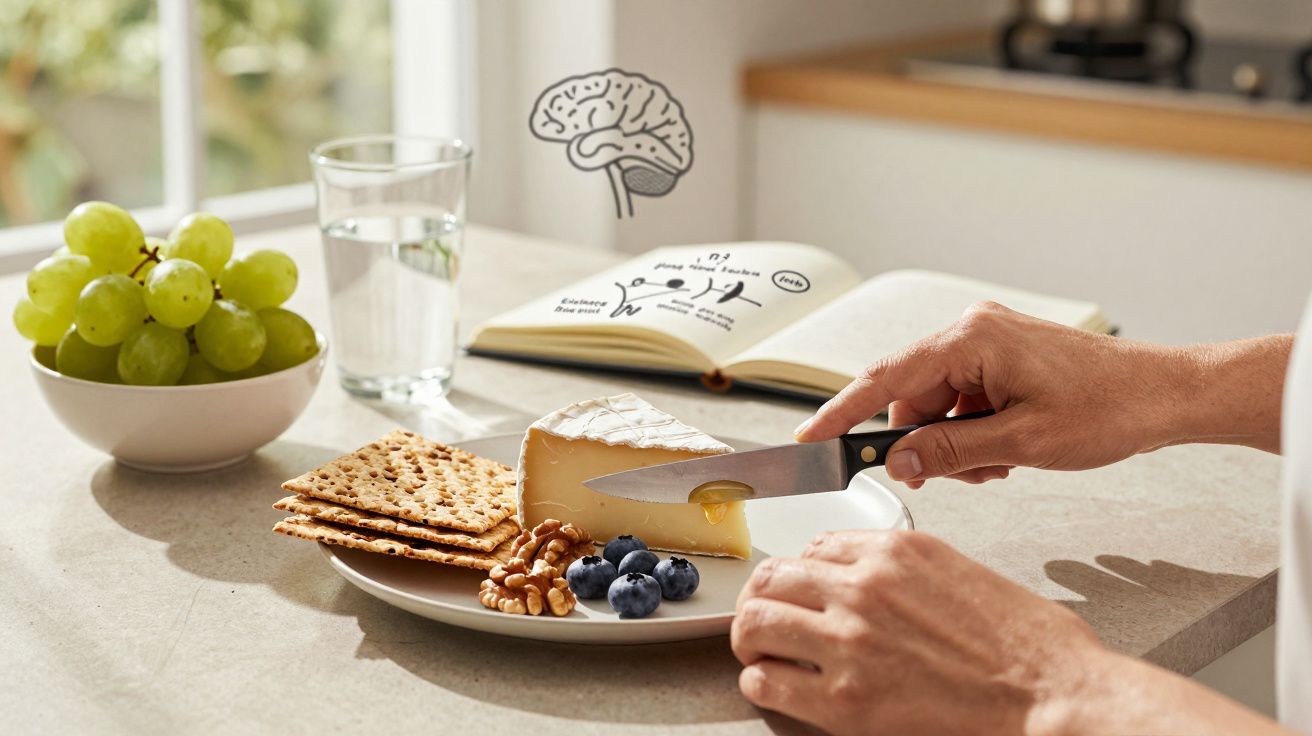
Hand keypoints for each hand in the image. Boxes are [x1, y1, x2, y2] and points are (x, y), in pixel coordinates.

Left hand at [732, 529, 1292, 735]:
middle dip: (761, 599)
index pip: (814, 546)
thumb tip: (858, 576)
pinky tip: (776, 687)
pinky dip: (762, 683)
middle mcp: (863, 587)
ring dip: (751, 638)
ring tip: (760, 653)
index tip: (801, 590)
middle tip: (763, 618)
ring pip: (755, 622)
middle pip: (771, 577)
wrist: (1054, 695)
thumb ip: (901, 569)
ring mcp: (849, 642)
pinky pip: (768, 683)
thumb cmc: (1027, 644)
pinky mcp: (846, 699)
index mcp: (893, 551)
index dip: (803, 572)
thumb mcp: (960, 571)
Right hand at [794, 301, 1287, 486]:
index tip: (811, 437)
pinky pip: (964, 398)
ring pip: (938, 402)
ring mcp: (990, 341)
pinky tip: (1005, 451)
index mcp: (971, 338)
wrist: (1166, 395)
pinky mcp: (1004, 356)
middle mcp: (974, 330)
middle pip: (912, 395)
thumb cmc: (1109, 408)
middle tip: (946, 476)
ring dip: (955, 441)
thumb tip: (897, 461)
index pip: (885, 378)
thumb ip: (949, 451)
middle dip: (922, 441)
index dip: (843, 412)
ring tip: (997, 464)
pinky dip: (974, 430)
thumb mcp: (1020, 442)